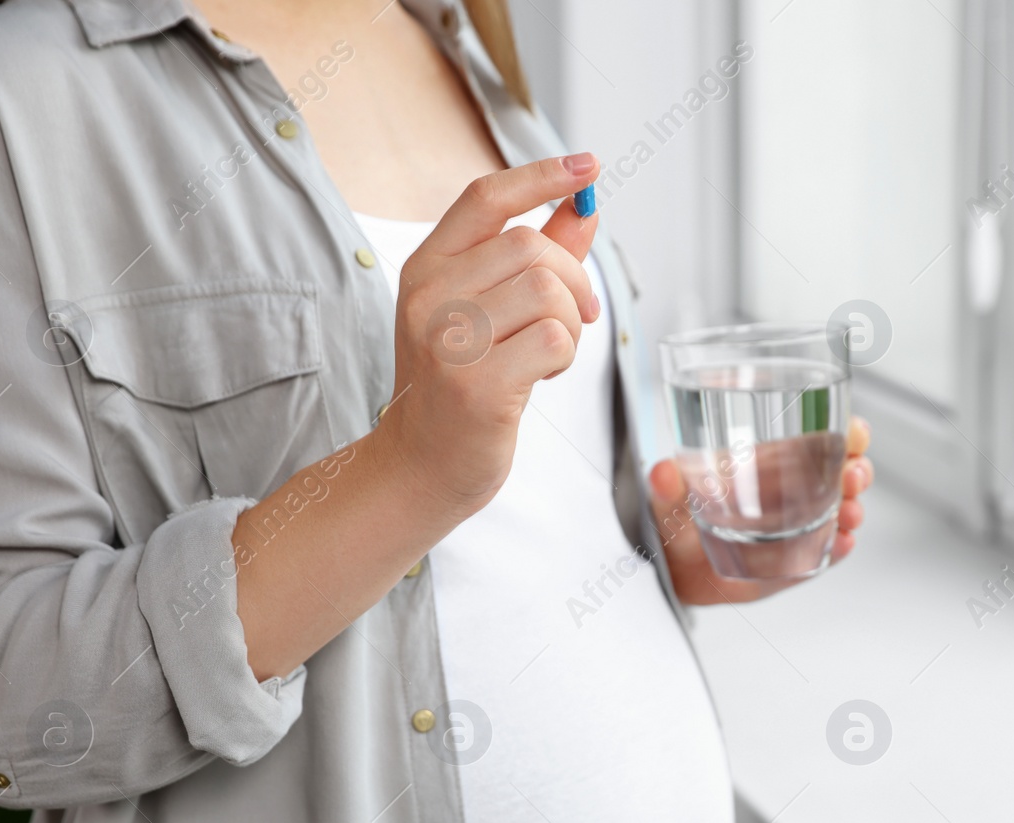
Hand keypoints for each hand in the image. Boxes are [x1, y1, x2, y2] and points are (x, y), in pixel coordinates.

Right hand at [371, 154, 602, 516]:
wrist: (424, 464)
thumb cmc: (463, 383)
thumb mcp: (488, 311)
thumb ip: (536, 258)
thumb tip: (584, 205)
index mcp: (426, 267)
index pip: (485, 198)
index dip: (541, 174)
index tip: (589, 166)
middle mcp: (428, 297)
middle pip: (530, 246)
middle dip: (573, 279)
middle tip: (578, 316)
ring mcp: (448, 341)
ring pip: (548, 291)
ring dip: (570, 324)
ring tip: (550, 352)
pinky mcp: (476, 385)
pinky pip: (554, 339)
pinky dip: (566, 355)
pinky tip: (542, 375)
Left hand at [650, 417, 872, 605]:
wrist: (678, 575)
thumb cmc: (679, 528)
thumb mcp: (669, 504)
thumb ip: (666, 488)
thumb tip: (660, 472)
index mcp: (768, 465)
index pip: (817, 438)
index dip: (844, 432)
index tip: (855, 432)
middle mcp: (790, 492)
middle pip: (841, 471)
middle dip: (857, 469)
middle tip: (852, 476)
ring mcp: (799, 526)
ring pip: (842, 508)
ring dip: (854, 506)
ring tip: (849, 513)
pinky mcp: (798, 559)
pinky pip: (829, 550)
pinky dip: (840, 545)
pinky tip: (842, 542)